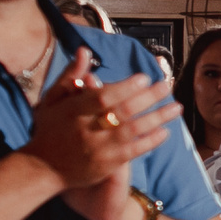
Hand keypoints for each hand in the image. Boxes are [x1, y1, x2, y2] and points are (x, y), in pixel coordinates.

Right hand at [25, 48, 179, 193]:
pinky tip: (165, 131)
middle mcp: (87, 129)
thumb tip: (85, 51)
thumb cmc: (49, 128)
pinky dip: (151, 141)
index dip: (125, 87)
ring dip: (157, 118)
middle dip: (149, 97)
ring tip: (176, 107)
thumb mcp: (52, 100)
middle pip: (123, 111)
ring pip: (133, 130)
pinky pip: (134, 151)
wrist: (43, 168)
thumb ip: (70, 75)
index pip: (102, 97)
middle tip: (167, 86)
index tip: (143, 77)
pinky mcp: (108, 165)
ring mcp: (99, 149)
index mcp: (73, 111)